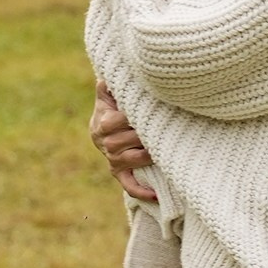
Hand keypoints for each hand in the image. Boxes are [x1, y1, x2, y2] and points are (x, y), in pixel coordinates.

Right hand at [90, 82, 156, 201]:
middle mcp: (105, 143)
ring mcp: (113, 160)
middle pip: (126, 141)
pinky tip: (156, 194)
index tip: (153, 110)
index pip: (119, 120)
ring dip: (147, 156)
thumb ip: (109, 84)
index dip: (136, 116)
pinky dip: (141, 191)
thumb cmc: (112, 106)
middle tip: (164, 128)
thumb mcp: (108, 93)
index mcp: (103, 122)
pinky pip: (128, 185)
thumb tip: (115, 73)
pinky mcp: (119, 173)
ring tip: (163, 148)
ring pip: (131, 161)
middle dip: (145, 135)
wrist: (103, 127)